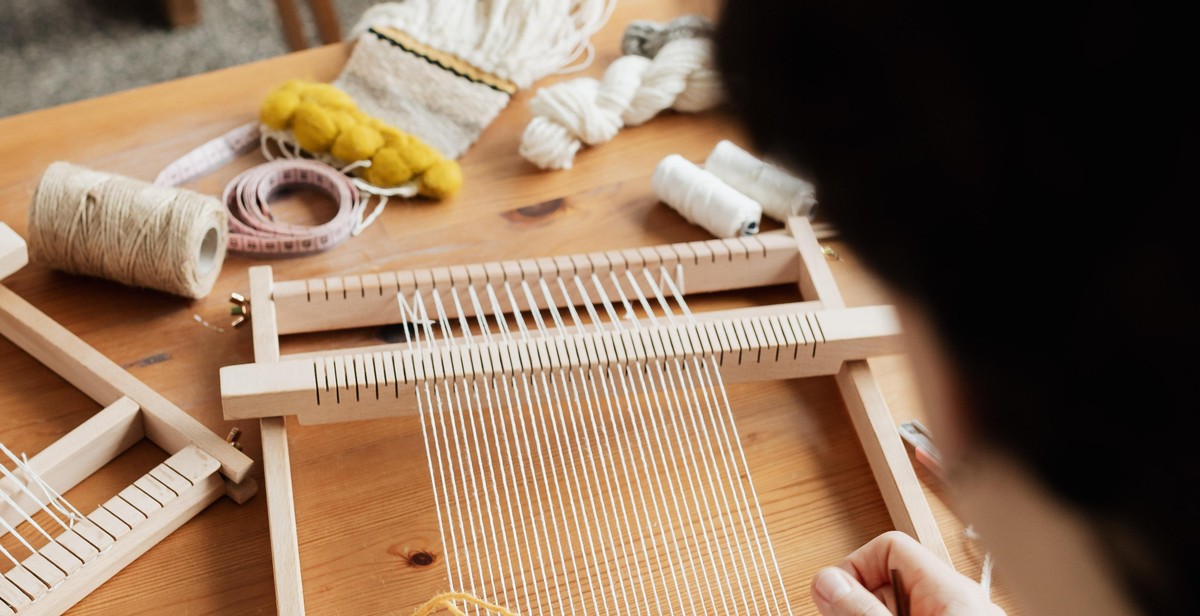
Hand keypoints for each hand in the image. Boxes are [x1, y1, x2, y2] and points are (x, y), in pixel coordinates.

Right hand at [811, 530, 1005, 615]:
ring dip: (871, 614)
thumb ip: (864, 610)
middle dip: (859, 602)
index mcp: (953, 591)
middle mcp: (959, 603)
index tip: (834, 598)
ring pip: (898, 606)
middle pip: (888, 580)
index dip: (855, 567)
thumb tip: (827, 582)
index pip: (890, 547)